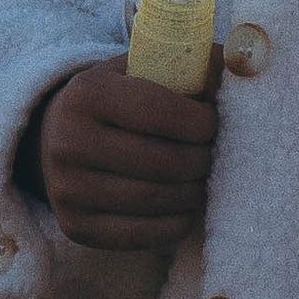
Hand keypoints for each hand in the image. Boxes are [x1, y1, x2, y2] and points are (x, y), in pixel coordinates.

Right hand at [28, 56, 218, 251]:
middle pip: (164, 163)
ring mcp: (67, 189)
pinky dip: (175, 223)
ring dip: (193, 192)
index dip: (202, 122)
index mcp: (88, 93)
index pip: (163, 113)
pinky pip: (143, 235)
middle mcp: (69, 142)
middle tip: (213, 155)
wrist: (55, 138)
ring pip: (156, 200)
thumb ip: (191, 63)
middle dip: (202, 160)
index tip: (213, 122)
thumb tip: (242, 65)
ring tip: (201, 178)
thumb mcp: (142, 69)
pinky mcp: (75, 227)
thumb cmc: (118, 100)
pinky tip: (183, 206)